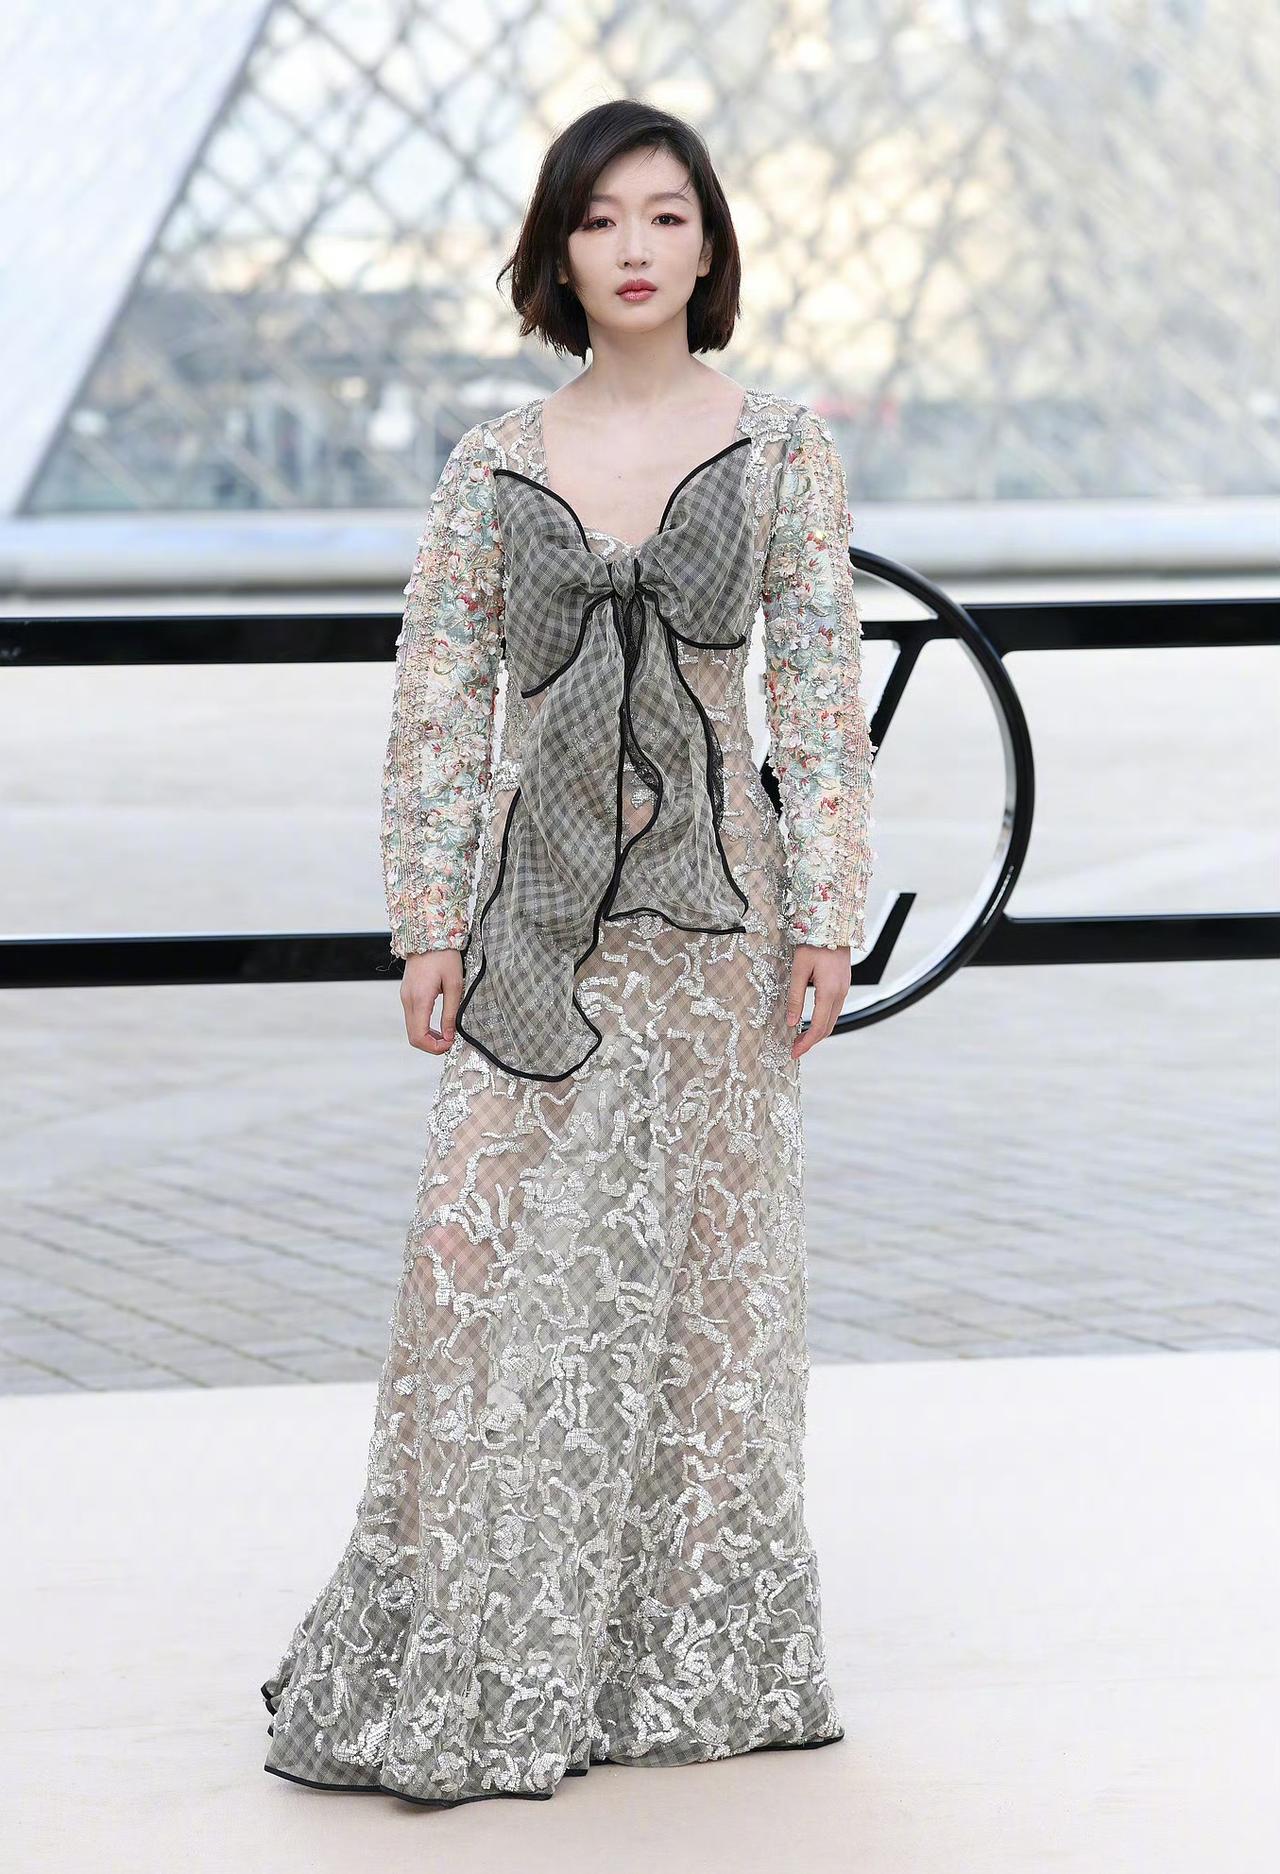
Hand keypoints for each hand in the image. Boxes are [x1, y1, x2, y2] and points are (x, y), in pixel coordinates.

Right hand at [400, 949, 463, 1054]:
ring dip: (427, 1037)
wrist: (428, 936)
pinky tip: (437, 1025)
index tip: (450, 1044)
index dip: (434, 1047)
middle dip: (431, 1045)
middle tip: (449, 1042)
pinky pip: (412, 1018)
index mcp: (420, 998)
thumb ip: (451, 1012)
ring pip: (411, 1029)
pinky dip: (423, 1027)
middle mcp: (408, 1000)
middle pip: (413, 1037)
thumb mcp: (455, 985)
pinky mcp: (407, 994)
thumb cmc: (443, 956)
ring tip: (446, 1034)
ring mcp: (405, 997)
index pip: (419, 1036)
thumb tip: (450, 1035)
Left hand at [786, 942, 850, 1059]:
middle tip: (795, 1049)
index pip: (819, 1027)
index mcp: (829, 992)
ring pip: (833, 1019)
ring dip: (818, 1032)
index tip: (794, 1053)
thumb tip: (792, 1022)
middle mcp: (840, 994)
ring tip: (801, 1038)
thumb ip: (795, 997)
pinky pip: (835, 1010)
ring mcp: (844, 989)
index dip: (806, 1043)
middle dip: (811, 1041)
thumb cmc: (814, 943)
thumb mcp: (799, 969)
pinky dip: (824, 1021)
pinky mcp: (843, 985)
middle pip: (828, 1027)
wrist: (833, 925)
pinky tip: (812, 1022)